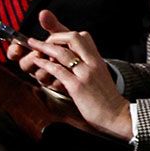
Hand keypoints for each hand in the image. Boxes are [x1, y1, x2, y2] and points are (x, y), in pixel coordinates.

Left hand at [15, 8, 133, 138]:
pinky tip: (37, 63)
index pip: (83, 36)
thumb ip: (89, 67)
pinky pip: (58, 70)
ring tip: (32, 46)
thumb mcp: (100, 76)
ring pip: (62, 53)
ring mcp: (85, 74)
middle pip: (73, 38)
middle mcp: (92, 63)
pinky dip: (45, 64)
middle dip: (54, 37)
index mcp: (97, 60)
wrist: (117, 114)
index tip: (54, 40)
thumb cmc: (107, 99)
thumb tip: (75, 63)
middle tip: (41, 41)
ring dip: (44, 47)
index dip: (66, 35)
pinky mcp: (77, 86)